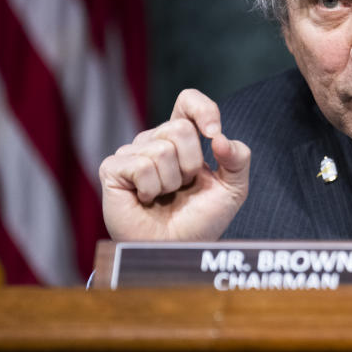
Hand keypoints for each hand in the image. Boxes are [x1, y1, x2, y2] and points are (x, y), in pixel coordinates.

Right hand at [99, 89, 250, 240]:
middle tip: (183, 187)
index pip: (188, 101)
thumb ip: (238, 158)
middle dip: (191, 163)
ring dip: (172, 182)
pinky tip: (146, 199)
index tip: (214, 133)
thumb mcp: (233, 188)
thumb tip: (220, 138)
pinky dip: (151, 188)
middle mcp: (154, 140)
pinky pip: (142, 165)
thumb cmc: (201, 219)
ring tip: (164, 196)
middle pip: (180, 128)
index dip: (203, 109)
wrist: (177, 250)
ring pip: (162, 149)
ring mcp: (131, 153)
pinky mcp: (112, 169)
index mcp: (182, 139)